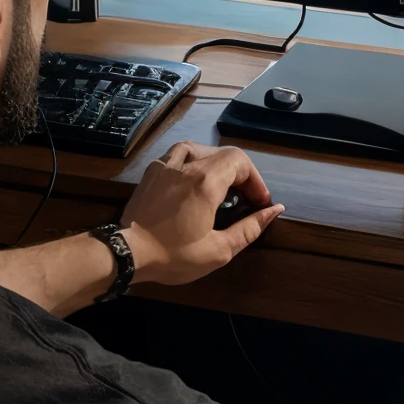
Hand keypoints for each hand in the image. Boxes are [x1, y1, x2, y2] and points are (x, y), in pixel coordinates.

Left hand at [118, 141, 283, 285]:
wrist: (129, 253)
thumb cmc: (174, 255)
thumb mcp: (218, 250)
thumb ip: (249, 229)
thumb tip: (274, 211)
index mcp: (206, 182)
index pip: (240, 161)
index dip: (255, 180)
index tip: (259, 202)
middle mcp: (188, 165)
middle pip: (223, 154)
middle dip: (240, 174)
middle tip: (245, 199)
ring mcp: (167, 164)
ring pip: (200, 148)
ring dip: (216, 162)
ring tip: (221, 185)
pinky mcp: (153, 170)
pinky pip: (178, 153)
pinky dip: (193, 159)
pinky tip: (193, 176)